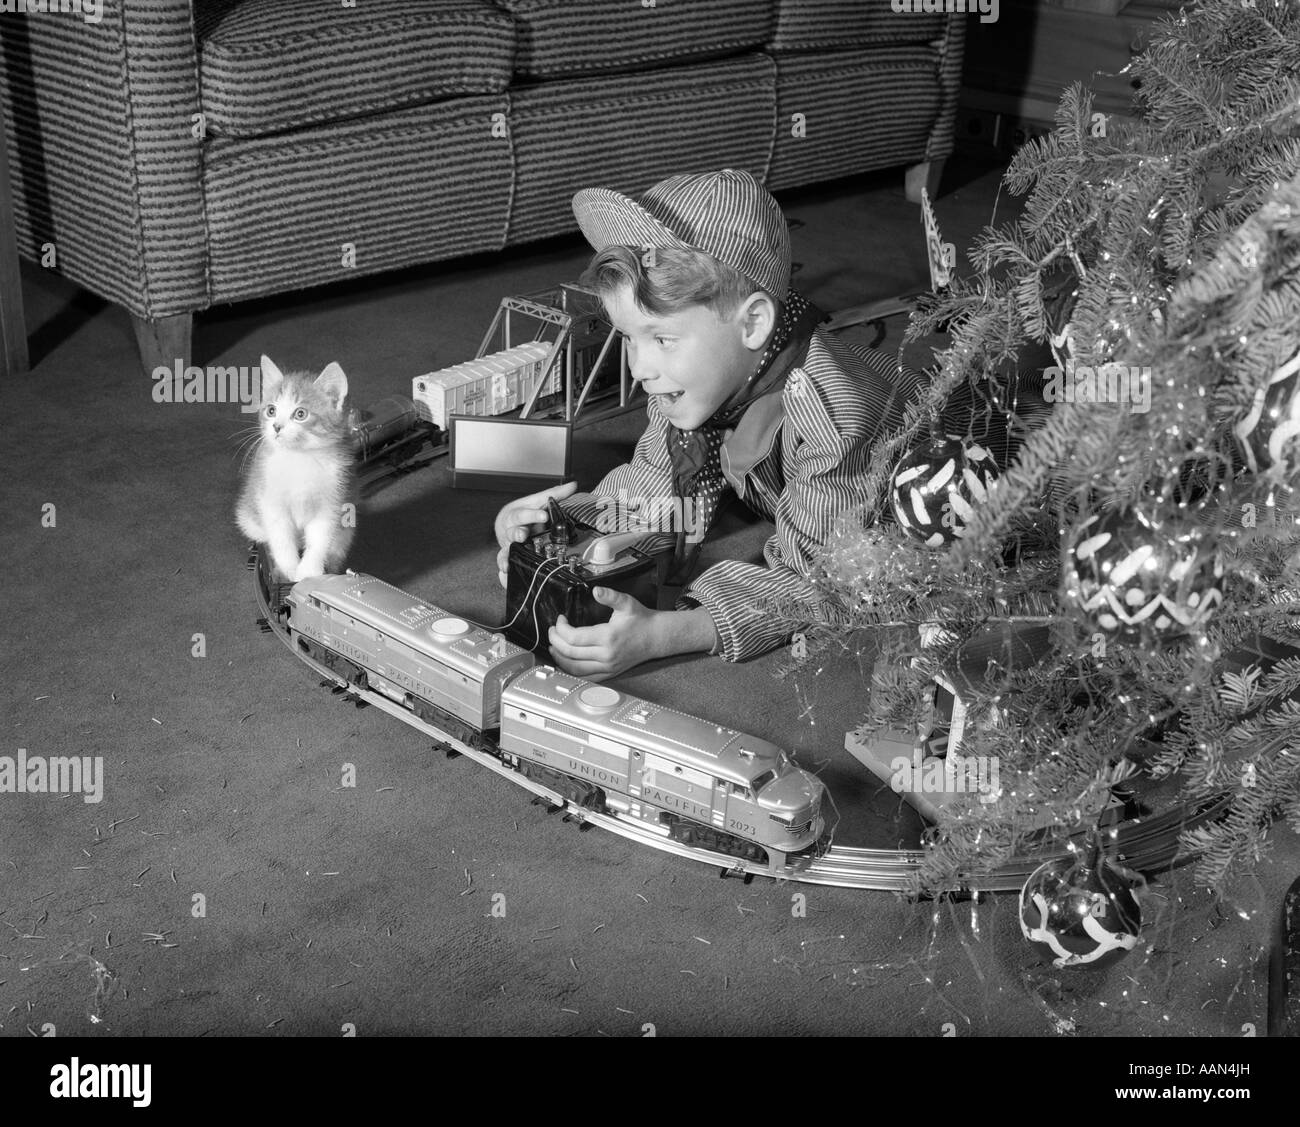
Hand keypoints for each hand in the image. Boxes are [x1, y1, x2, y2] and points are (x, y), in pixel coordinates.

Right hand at [493, 480, 578, 587]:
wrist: (506, 524)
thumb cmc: (524, 513)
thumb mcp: (537, 502)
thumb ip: (554, 495)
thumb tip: (573, 485)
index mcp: (516, 515)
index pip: (523, 513)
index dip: (533, 515)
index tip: (544, 516)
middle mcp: (510, 530)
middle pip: (511, 532)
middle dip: (516, 534)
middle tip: (522, 536)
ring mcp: (507, 545)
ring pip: (504, 550)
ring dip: (506, 555)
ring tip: (508, 561)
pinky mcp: (508, 557)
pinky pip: (505, 564)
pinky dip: (504, 571)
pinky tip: (506, 574)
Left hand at [547, 587, 661, 679]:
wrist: (656, 637)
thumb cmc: (641, 620)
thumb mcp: (626, 603)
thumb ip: (610, 596)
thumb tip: (596, 590)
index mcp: (608, 637)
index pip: (573, 637)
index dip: (561, 628)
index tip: (560, 620)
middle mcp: (606, 655)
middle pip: (570, 653)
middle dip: (556, 641)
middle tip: (553, 631)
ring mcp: (607, 666)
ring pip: (574, 668)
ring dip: (560, 658)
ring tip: (553, 647)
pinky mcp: (609, 673)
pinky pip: (585, 677)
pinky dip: (571, 672)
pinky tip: (566, 663)